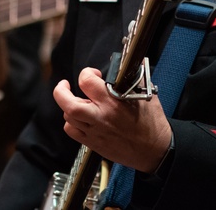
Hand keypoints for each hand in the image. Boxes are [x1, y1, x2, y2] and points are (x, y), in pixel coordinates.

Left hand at [53, 67, 171, 172]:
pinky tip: (79, 118)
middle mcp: (100, 117)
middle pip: (67, 103)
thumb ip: (136, 79)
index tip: (93, 74)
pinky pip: (72, 132)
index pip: (86, 81)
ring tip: (78, 101)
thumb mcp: (147, 96)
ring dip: (69, 106)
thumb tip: (134, 64)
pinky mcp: (94, 144)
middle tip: (65, 84)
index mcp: (113, 103)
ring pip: (68, 116)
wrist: (154, 151)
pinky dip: (71, 123)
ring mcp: (95, 131)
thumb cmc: (152, 124)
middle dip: (61, 90)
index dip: (87, 73)